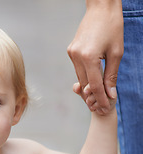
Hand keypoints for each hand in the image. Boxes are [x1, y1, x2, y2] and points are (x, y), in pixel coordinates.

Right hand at [67, 0, 122, 114]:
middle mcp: (77, 56)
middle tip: (103, 107)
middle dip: (95, 96)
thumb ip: (112, 75)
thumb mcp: (116, 52)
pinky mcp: (71, 50)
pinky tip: (93, 80)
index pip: (95, 85)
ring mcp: (72, 53)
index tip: (107, 108)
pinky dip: (86, 75)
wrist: (101, 7)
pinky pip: (78, 68)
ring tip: (99, 97)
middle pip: (86, 84)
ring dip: (89, 87)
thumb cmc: (112, 26)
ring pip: (81, 77)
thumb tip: (110, 94)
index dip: (101, 99)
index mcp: (89, 57)